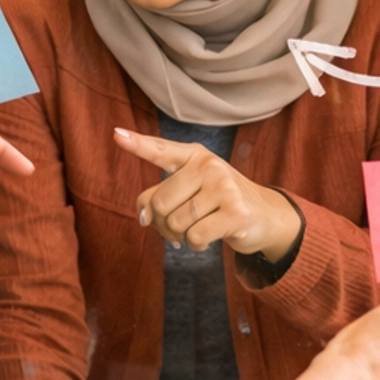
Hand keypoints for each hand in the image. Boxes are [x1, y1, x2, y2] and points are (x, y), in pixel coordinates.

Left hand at [115, 128, 301, 261]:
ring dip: (181, 236)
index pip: (161, 150)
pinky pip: (194, 238)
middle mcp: (209, 165)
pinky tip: (211, 236)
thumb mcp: (190, 190)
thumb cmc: (218, 202)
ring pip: (176, 223)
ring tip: (199, 228)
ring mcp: (224, 187)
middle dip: (164, 223)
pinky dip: (196, 245)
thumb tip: (143, 217)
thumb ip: (161, 196)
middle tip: (181, 225)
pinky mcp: (236, 212)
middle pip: (159, 202)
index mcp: (194, 155)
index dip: (137, 144)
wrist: (264, 215)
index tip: (116, 135)